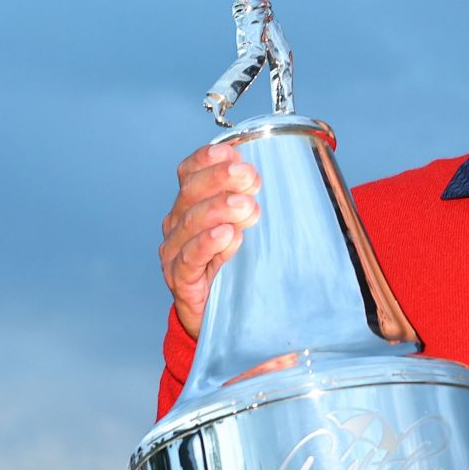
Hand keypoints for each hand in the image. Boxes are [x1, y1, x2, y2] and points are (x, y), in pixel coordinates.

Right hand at [159, 142, 260, 337]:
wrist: (220, 316)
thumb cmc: (235, 265)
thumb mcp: (247, 228)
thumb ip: (256, 202)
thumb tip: (292, 176)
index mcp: (191, 203)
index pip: (191, 171)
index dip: (208, 159)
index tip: (234, 153)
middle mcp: (178, 224)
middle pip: (191, 192)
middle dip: (221, 179)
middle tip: (250, 178)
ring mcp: (175, 252)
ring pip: (190, 222)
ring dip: (219, 209)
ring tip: (246, 207)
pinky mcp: (181, 280)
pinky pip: (189, 259)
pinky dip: (206, 244)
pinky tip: (226, 236)